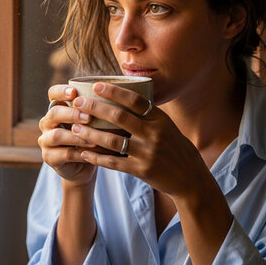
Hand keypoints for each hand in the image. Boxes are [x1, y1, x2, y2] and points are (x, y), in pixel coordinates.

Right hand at [38, 84, 97, 186]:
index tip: (75, 92)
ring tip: (94, 139)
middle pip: (54, 113)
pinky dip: (80, 153)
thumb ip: (99, 110)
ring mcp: (46, 140)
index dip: (61, 91)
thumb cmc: (92, 137)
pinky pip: (64, 154)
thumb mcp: (95, 122)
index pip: (53, 94)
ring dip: (77, 136)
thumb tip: (119, 96)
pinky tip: (92, 153)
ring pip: (57, 135)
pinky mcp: (49, 157)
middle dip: (72, 114)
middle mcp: (48, 122)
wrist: (84, 166)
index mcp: (57, 108)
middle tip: (89, 117)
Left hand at [70, 82, 210, 197]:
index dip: (114, 91)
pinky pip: (115, 163)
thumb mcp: (167, 127)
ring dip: (91, 134)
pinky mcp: (142, 170)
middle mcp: (154, 134)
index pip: (135, 100)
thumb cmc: (176, 149)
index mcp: (160, 119)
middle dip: (95, 108)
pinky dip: (98, 158)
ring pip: (113, 140)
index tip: (96, 85)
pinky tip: (84, 154)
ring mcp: (148, 153)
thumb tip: (125, 97)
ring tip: (74, 128)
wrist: (191, 179)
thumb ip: (149, 115)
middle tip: (77, 103)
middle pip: (119, 117)